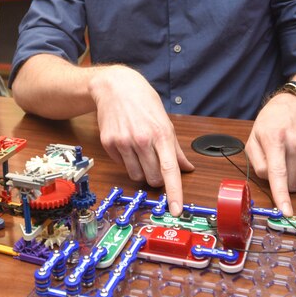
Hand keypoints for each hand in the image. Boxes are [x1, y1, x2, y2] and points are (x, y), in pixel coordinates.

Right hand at [88, 66, 193, 214]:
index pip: (170, 170)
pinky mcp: (109, 143)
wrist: (115, 86)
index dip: (174, 193)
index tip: (176, 210)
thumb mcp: (165, 121)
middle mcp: (142, 140)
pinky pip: (122, 165)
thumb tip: (187, 168)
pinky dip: (127, 160)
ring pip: (137, 176)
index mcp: (161, 134)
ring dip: (141, 171)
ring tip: (140, 152)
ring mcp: (123, 142)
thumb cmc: (143, 102)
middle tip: (155, 162)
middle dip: (157, 177)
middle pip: (153, 178)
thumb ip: (176, 149)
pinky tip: (127, 143)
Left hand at [245, 92, 295, 215]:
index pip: (278, 173)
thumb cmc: (270, 125)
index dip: (282, 195)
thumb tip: (270, 179)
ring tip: (290, 154)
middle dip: (285, 181)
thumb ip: (257, 163)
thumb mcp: (253, 140)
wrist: (293, 105)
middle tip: (280, 162)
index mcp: (274, 139)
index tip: (286, 211)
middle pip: (293, 183)